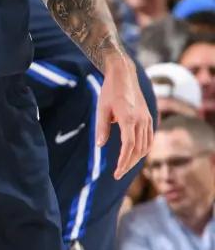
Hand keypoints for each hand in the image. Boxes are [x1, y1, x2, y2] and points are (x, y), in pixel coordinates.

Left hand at [97, 56, 152, 178]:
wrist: (124, 75)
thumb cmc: (109, 91)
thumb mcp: (101, 108)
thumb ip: (101, 127)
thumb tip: (99, 145)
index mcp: (128, 118)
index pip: (128, 146)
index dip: (123, 161)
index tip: (116, 172)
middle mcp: (141, 120)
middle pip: (138, 150)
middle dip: (128, 164)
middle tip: (118, 174)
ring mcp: (147, 119)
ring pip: (145, 146)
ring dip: (136, 159)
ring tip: (124, 167)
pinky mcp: (149, 118)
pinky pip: (149, 139)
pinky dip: (143, 149)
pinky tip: (135, 155)